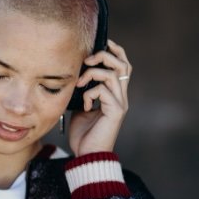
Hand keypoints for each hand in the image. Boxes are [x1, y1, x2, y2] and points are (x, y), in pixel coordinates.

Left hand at [68, 39, 131, 155]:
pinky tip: (83, 106)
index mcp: (114, 93)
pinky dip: (90, 93)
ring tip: (79, 83)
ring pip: (114, 74)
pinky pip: (104, 91)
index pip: (121, 65)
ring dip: (93, 73)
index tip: (100, 43)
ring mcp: (120, 104)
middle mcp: (120, 96)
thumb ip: (83, 91)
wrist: (87, 155)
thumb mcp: (80, 106)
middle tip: (87, 60)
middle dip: (105, 55)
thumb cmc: (83, 133)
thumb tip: (75, 75)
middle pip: (123, 64)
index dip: (114, 51)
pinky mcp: (116, 112)